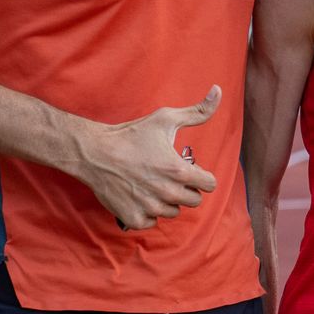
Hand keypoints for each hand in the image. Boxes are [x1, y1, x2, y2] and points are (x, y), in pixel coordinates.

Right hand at [81, 85, 222, 229]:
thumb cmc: (131, 134)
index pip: (209, 185)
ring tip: (153, 184)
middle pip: (193, 201)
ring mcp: (149, 207)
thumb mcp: (166, 118)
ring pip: (173, 212)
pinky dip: (148, 213)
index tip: (190, 170)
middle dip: (186, 189)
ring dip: (168, 201)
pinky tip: (141, 197)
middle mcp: (167, 192)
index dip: (202, 176)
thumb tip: (218, 91)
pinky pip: (152, 222)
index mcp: (179, 172)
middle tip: (170, 176)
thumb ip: (198, 111)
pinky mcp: (133, 217)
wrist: (95, 152)